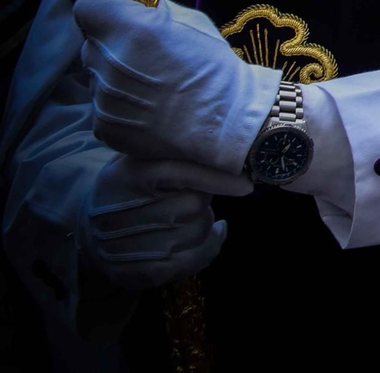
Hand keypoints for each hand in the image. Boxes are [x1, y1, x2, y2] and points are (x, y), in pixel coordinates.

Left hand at [75, 0, 281, 174]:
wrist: (226, 122)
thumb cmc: (215, 68)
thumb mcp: (193, 23)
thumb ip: (153, 5)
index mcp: (131, 29)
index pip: (88, 5)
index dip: (103, 6)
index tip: (119, 12)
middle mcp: (109, 62)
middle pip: (92, 42)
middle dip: (112, 42)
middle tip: (144, 53)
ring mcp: (102, 98)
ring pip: (97, 75)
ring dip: (115, 74)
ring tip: (152, 85)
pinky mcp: (104, 125)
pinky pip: (102, 104)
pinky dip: (120, 103)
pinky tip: (149, 107)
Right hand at [80, 156, 251, 290]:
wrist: (88, 228)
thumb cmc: (130, 186)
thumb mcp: (140, 160)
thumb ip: (174, 153)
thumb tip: (227, 151)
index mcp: (129, 174)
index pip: (178, 172)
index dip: (215, 178)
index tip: (246, 184)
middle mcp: (123, 211)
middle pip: (193, 204)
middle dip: (204, 199)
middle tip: (194, 194)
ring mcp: (127, 246)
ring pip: (196, 232)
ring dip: (204, 223)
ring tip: (188, 216)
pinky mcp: (137, 272)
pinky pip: (190, 261)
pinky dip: (209, 248)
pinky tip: (212, 235)